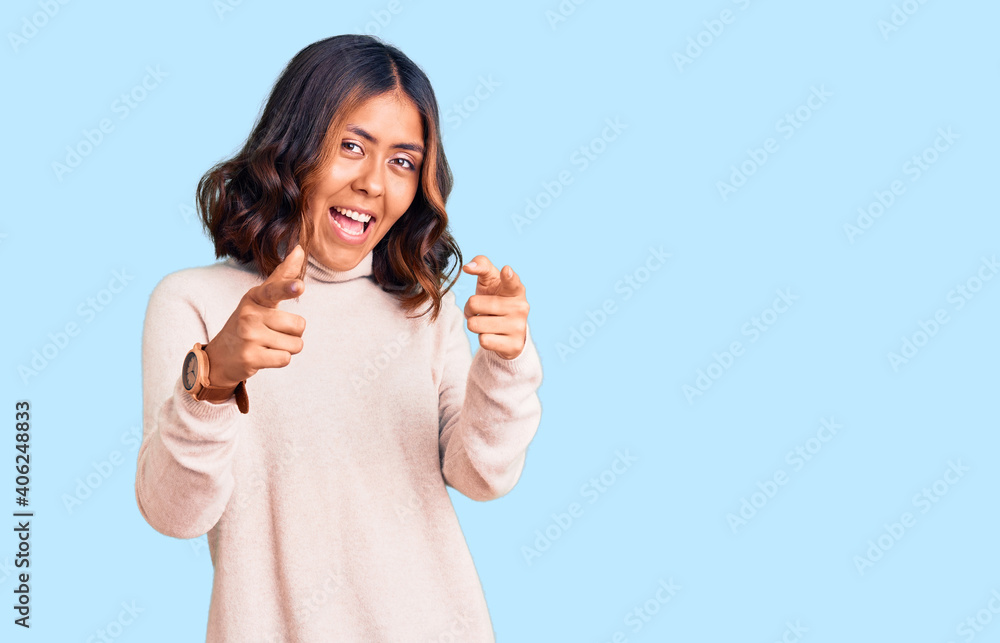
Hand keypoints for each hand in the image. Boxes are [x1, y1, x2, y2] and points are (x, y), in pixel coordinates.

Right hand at [204, 244, 307, 387]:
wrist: (220, 356)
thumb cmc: (248, 322)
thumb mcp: (260, 298)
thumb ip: (282, 276)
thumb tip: (300, 249)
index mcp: (255, 297)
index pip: (274, 290)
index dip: (288, 288)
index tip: (299, 286)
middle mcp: (250, 314)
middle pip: (299, 325)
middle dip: (292, 333)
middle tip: (271, 333)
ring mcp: (248, 337)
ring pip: (295, 345)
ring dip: (287, 348)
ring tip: (267, 344)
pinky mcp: (250, 358)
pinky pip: (285, 359)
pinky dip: (279, 360)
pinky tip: (264, 356)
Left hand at [461, 255, 529, 359]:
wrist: (508, 330)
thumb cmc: (495, 297)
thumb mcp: (489, 280)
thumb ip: (480, 265)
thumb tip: (468, 267)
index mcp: (515, 289)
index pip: (511, 281)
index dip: (508, 276)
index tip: (506, 271)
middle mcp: (520, 307)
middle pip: (474, 304)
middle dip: (470, 308)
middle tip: (480, 310)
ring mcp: (518, 326)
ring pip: (475, 324)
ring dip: (474, 324)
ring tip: (486, 322)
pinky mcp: (514, 345)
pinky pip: (483, 341)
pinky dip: (482, 338)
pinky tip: (492, 334)